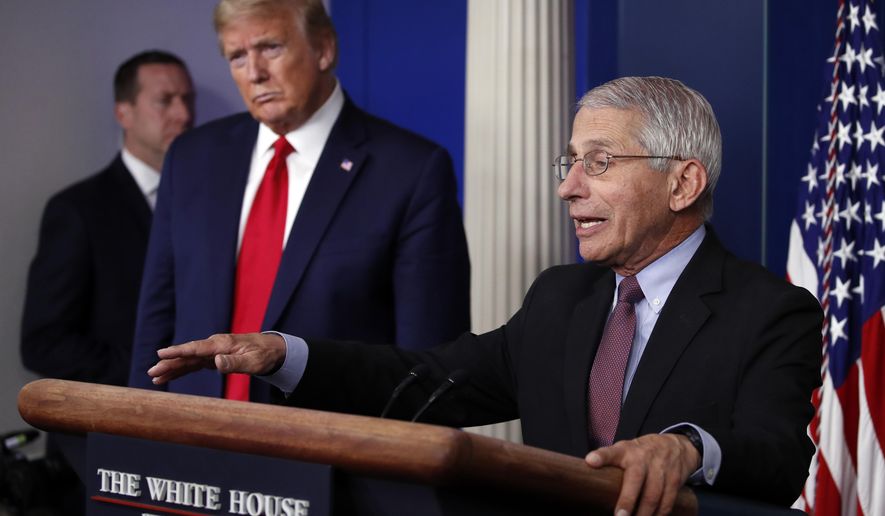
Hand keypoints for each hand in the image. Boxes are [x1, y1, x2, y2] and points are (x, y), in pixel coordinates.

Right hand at [147, 333, 286, 384]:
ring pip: (188, 360)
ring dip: (172, 368)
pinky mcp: (213, 359)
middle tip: (152, 372)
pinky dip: (181, 370)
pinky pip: (193, 364)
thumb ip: (234, 363)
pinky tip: (168, 377)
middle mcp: (214, 346)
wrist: (272, 350)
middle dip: (169, 363)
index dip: (178, 351)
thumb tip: (216, 363)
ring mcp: (212, 352)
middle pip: (187, 355)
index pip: (196, 348)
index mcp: (222, 344)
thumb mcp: (253, 362)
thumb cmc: (264, 355)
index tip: (161, 354)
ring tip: (154, 377)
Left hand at [585, 433, 699, 515]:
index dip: (601, 456)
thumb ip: (608, 462)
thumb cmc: (641, 453)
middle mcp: (643, 458)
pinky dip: (659, 514)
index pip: (611, 452)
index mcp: (626, 451)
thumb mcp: (624, 451)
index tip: (591, 461)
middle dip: (627, 500)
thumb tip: (588, 473)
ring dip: (644, 513)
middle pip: (636, 479)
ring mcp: (661, 468)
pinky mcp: (675, 479)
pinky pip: (667, 501)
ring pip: (653, 494)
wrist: (676, 446)